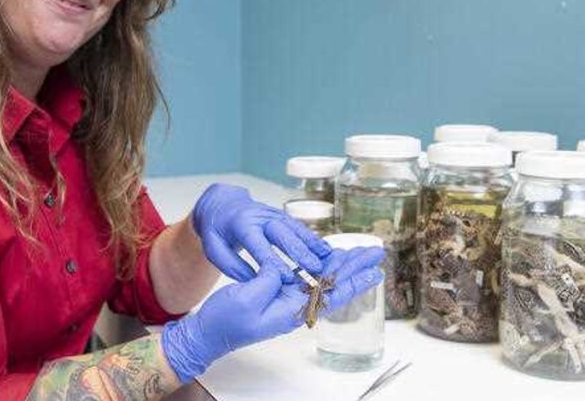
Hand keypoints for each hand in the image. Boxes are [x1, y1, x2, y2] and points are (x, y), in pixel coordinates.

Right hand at [161, 246, 384, 382]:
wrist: (208, 333)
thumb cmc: (225, 320)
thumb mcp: (246, 298)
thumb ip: (268, 280)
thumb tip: (282, 267)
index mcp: (291, 310)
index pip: (331, 294)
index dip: (354, 281)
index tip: (374, 272)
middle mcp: (295, 306)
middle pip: (333, 285)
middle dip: (355, 268)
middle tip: (375, 253)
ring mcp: (287, 302)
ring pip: (322, 280)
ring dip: (341, 265)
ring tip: (359, 252)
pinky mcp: (277, 296)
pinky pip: (306, 279)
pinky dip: (320, 267)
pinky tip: (329, 259)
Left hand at [191, 183, 331, 281]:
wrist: (222, 205)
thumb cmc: (218, 232)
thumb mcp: (215, 250)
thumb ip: (233, 266)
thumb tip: (256, 282)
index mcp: (241, 224)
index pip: (259, 244)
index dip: (274, 260)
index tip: (287, 278)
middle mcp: (260, 216)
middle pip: (283, 233)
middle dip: (300, 251)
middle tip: (315, 269)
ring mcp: (273, 214)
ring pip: (295, 228)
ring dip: (312, 245)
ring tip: (328, 261)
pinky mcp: (282, 216)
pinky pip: (299, 227)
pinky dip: (313, 239)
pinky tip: (326, 251)